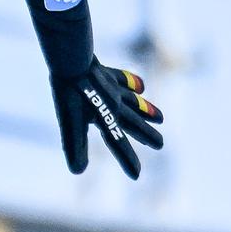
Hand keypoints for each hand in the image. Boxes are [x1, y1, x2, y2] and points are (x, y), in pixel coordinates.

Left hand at [52, 58, 163, 178]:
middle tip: (160, 144)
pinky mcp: (105, 73)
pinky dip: (133, 84)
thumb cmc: (69, 91)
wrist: (72, 56)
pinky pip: (123, 80)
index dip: (126, 160)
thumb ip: (75, 145)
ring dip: (147, 111)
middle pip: (133, 123)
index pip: (117, 143)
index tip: (136, 175)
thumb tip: (78, 171)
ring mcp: (113, 88)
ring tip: (161, 119)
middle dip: (146, 135)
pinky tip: (141, 87)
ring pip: (134, 103)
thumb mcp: (69, 121)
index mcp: (106, 118)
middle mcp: (115, 105)